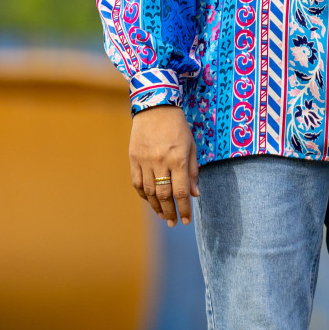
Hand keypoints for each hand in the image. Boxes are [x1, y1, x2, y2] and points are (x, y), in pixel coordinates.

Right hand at [129, 104, 199, 226]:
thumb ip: (193, 171)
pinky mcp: (133, 159)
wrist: (155, 107)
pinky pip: (137, 183)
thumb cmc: (178, 127)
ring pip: (149, 192)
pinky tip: (150, 201)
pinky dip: (143, 195)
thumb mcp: (191, 146)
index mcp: (178, 158)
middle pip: (164, 195)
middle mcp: (161, 162)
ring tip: (162, 215)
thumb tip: (195, 194)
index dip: (184, 209)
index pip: (181, 192)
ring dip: (156, 207)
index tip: (185, 221)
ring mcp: (145, 161)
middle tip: (172, 222)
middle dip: (169, 212)